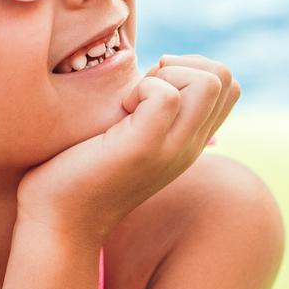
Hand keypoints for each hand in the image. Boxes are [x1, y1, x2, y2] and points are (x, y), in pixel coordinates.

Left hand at [16, 54, 240, 245]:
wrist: (59, 222)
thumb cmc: (79, 173)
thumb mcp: (128, 135)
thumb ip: (148, 110)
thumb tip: (153, 70)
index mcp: (190, 141)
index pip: (228, 86)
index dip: (191, 69)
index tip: (150, 87)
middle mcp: (190, 146)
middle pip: (226, 78)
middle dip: (183, 66)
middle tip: (142, 90)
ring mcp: (173, 148)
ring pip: (209, 81)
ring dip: (166, 76)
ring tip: (132, 101)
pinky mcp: (146, 148)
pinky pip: (167, 95)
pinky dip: (140, 88)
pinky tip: (118, 111)